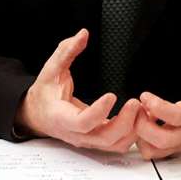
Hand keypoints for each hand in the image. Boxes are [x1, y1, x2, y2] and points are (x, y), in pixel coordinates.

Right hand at [15, 29, 141, 151]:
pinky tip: (138, 117)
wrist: (38, 114)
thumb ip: (66, 51)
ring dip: (132, 130)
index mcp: (62, 117)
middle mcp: (76, 134)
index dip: (99, 112)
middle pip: (104, 138)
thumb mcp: (51, 70)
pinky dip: (131, 134)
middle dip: (124, 122)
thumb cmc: (45, 93)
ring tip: (142, 110)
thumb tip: (83, 34)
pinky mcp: (97, 140)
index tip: (112, 95)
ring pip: (114, 145)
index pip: (82, 123)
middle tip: (136, 102)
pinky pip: (117, 143)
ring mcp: (88, 140)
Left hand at [134, 16, 180, 160]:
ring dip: (143, 135)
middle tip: (137, 108)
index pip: (176, 116)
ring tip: (141, 116)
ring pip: (158, 150)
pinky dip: (145, 142)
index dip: (156, 107)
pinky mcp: (176, 148)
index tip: (144, 94)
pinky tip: (145, 124)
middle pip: (164, 139)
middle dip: (144, 125)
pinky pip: (156, 153)